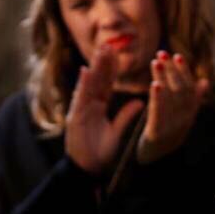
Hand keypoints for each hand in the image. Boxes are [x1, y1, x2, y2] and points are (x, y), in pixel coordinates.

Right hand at [65, 46, 143, 174]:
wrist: (87, 170)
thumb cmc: (100, 153)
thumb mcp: (116, 132)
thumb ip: (126, 116)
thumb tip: (140, 102)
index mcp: (98, 107)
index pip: (107, 84)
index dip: (112, 69)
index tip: (117, 54)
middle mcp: (89, 105)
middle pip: (97, 80)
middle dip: (103, 62)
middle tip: (109, 43)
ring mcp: (81, 110)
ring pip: (89, 85)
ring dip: (94, 67)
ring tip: (99, 51)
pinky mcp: (75, 118)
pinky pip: (80, 99)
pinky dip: (82, 85)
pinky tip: (86, 71)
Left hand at [138, 52, 208, 162]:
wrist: (157, 167)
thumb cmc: (168, 139)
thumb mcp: (182, 119)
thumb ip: (193, 100)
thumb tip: (204, 81)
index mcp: (189, 115)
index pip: (189, 90)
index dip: (184, 72)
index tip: (177, 56)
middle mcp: (183, 120)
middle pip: (180, 91)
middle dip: (172, 71)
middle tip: (162, 53)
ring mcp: (172, 128)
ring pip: (169, 99)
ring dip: (163, 78)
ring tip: (156, 62)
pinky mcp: (158, 135)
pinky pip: (158, 114)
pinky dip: (158, 99)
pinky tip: (154, 84)